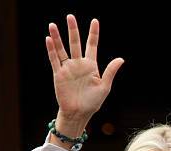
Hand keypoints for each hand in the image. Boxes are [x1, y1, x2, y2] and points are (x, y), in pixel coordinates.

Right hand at [45, 15, 123, 137]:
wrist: (79, 114)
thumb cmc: (93, 102)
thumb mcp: (104, 87)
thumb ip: (110, 71)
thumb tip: (121, 59)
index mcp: (91, 66)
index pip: (92, 45)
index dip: (93, 33)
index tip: (95, 21)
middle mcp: (78, 64)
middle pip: (75, 43)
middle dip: (73, 30)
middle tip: (70, 16)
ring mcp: (68, 68)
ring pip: (62, 49)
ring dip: (57, 37)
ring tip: (53, 24)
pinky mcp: (59, 74)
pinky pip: (54, 60)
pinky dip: (51, 50)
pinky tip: (49, 39)